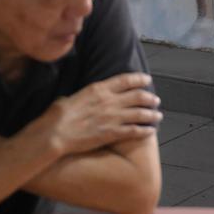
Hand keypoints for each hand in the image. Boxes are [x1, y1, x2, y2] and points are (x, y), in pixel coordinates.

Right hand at [47, 73, 161, 155]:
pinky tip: (151, 131)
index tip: (147, 79)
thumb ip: (83, 97)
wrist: (55, 134)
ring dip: (151, 114)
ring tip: (158, 115)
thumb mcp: (70, 97)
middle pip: (137, 96)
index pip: (125, 80)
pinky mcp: (112, 133)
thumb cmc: (56, 116)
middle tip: (155, 100)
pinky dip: (145, 130)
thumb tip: (83, 99)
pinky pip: (135, 131)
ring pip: (140, 114)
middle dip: (149, 97)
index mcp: (98, 89)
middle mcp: (109, 101)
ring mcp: (112, 117)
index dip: (139, 79)